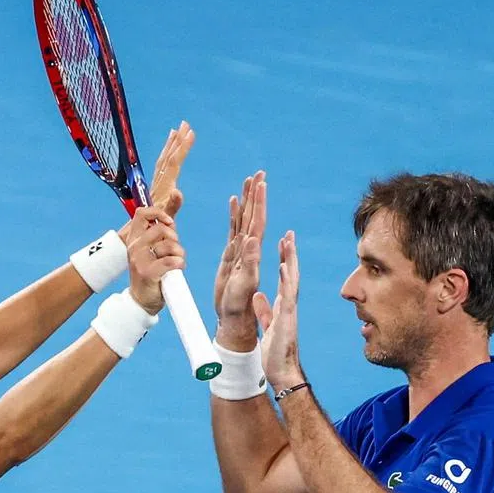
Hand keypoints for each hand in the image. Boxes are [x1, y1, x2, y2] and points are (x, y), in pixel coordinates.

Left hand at [119, 121, 192, 243]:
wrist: (138, 237)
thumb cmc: (154, 230)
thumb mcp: (166, 218)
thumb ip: (172, 205)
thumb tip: (178, 190)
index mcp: (163, 188)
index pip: (173, 163)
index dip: (182, 148)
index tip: (191, 133)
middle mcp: (158, 184)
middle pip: (168, 157)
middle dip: (177, 140)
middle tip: (185, 124)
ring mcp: (156, 186)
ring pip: (164, 161)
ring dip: (171, 145)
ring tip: (177, 131)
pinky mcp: (156, 190)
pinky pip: (162, 168)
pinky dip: (167, 157)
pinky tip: (169, 154)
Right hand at [126, 206, 185, 313]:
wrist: (142, 300)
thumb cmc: (152, 268)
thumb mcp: (157, 243)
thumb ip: (166, 219)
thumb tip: (176, 192)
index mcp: (135, 237)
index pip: (142, 213)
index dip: (159, 213)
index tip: (170, 223)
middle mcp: (134, 246)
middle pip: (161, 229)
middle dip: (175, 239)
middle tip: (175, 250)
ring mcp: (139, 259)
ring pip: (168, 246)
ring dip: (179, 254)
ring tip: (177, 262)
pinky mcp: (147, 273)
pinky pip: (171, 261)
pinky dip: (180, 264)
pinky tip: (178, 269)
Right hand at [214, 170, 265, 349]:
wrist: (232, 320)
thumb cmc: (239, 307)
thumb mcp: (245, 284)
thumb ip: (249, 263)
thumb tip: (253, 240)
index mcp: (253, 253)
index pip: (259, 222)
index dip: (260, 203)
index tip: (261, 183)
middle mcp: (249, 249)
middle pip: (253, 216)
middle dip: (256, 195)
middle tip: (258, 173)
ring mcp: (240, 251)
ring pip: (244, 220)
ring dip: (247, 200)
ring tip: (248, 180)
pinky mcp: (232, 256)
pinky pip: (234, 230)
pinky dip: (234, 215)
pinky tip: (234, 202)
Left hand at [253, 231, 303, 390]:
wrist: (282, 373)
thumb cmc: (275, 354)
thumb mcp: (267, 326)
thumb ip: (264, 310)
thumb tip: (258, 296)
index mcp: (283, 306)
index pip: (285, 278)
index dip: (284, 260)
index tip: (283, 243)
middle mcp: (289, 305)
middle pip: (291, 274)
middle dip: (290, 253)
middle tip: (289, 233)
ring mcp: (290, 311)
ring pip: (292, 280)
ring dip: (290, 260)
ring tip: (288, 241)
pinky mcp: (288, 319)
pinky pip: (287, 296)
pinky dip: (286, 281)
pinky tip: (284, 266)